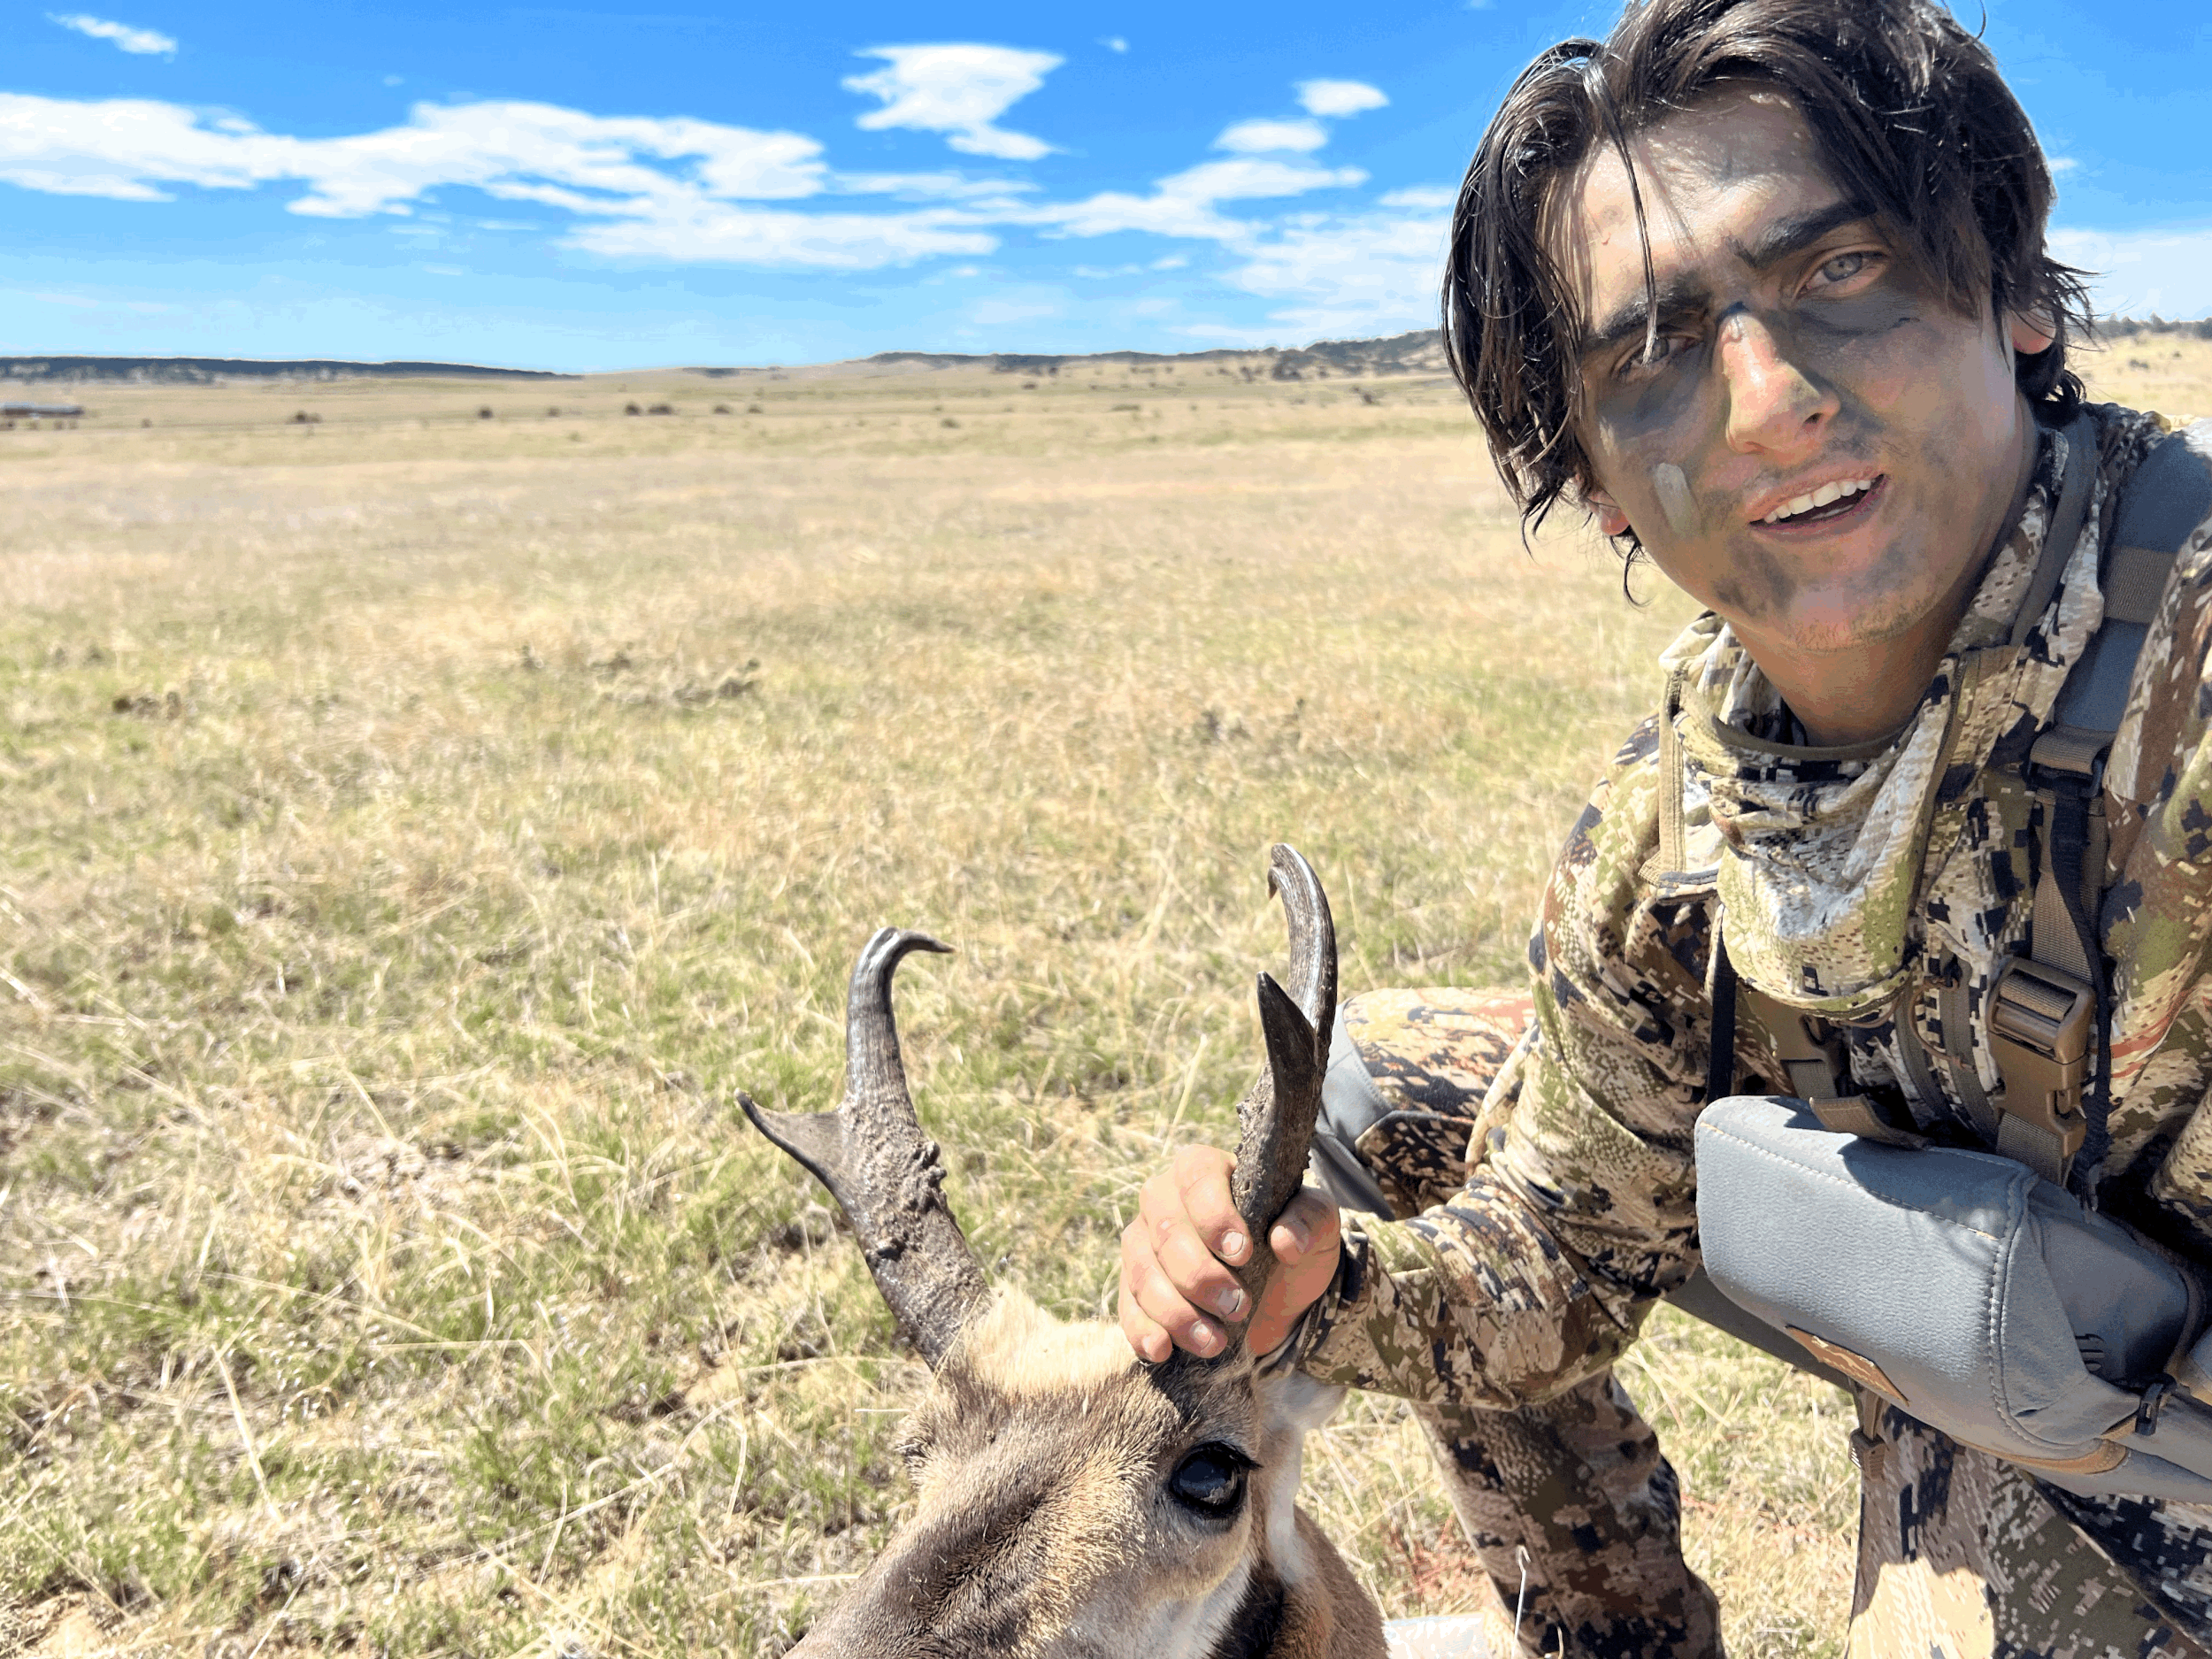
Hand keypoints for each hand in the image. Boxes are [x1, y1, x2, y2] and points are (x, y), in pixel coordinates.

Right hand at [1118, 1144, 1341, 1360]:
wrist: (1279, 1295)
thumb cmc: (1294, 1246)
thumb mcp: (1318, 1226)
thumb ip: (1310, 1220)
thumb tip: (1286, 1241)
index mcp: (1205, 1168)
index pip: (1196, 1177)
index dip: (1214, 1216)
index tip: (1242, 1254)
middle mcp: (1163, 1199)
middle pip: (1166, 1232)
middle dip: (1200, 1275)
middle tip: (1238, 1307)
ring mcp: (1142, 1242)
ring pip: (1143, 1272)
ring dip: (1176, 1311)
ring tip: (1214, 1342)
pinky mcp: (1133, 1286)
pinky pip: (1128, 1307)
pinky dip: (1144, 1330)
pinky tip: (1164, 1349)